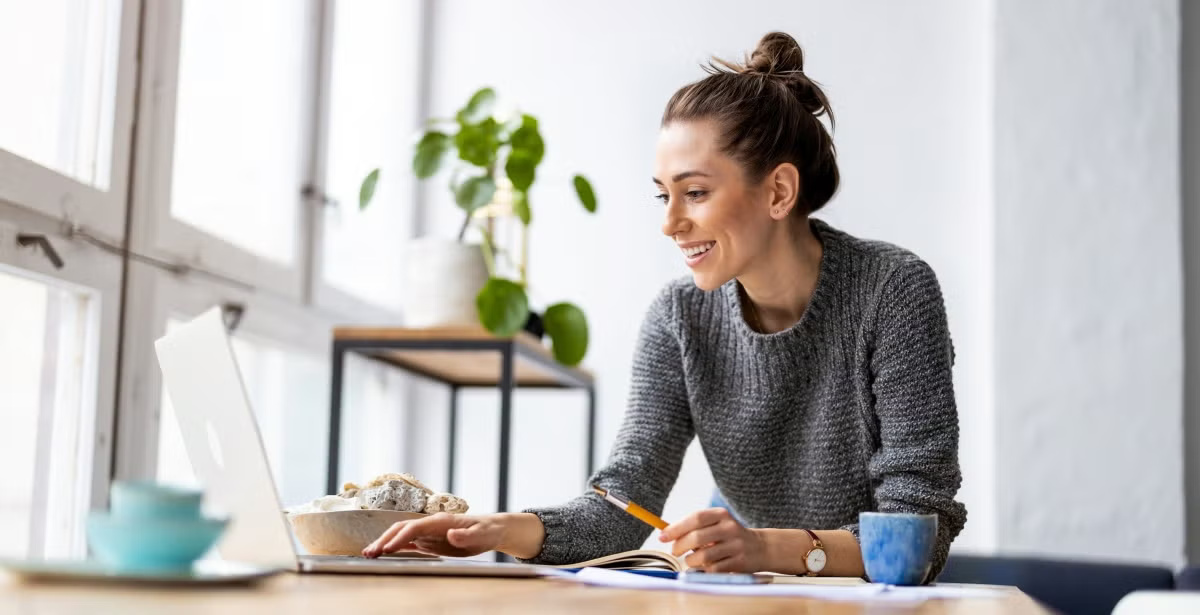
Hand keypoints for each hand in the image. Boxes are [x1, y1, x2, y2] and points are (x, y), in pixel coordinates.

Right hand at [362, 513, 505, 558]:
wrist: (491, 529)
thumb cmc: (487, 531)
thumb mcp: (481, 534)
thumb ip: (466, 535)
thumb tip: (451, 534)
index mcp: (440, 521)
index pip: (414, 527)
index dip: (400, 538)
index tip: (387, 549)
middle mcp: (430, 524)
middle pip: (401, 529)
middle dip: (384, 539)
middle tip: (369, 553)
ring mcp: (428, 532)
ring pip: (401, 535)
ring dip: (384, 543)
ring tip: (368, 554)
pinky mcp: (429, 541)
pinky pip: (408, 543)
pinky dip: (394, 547)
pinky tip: (383, 554)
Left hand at [658, 507, 766, 571]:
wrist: (760, 547)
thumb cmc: (728, 536)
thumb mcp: (716, 524)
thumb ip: (694, 528)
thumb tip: (666, 534)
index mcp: (721, 515)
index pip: (695, 518)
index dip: (676, 528)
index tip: (662, 536)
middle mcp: (729, 528)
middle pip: (697, 537)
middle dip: (680, 546)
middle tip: (675, 552)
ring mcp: (735, 545)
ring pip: (703, 556)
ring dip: (691, 561)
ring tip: (691, 560)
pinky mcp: (739, 562)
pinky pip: (713, 569)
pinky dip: (703, 570)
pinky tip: (704, 567)